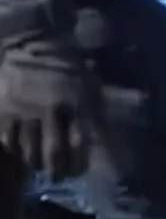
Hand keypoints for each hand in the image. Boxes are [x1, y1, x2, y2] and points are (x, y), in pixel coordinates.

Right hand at [0, 31, 100, 180]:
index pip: (80, 146)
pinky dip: (16, 149)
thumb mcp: (88, 84)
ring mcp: (24, 113)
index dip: (79, 165)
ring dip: (35, 161)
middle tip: (58, 175)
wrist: (30, 44)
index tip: (78, 171)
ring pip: (29, 154)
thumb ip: (94, 110)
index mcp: (76, 104)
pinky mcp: (2, 114)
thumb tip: (102, 138)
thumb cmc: (66, 66)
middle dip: (57, 171)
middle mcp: (51, 112)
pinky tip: (21, 146)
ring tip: (39, 162)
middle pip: (54, 156)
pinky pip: (9, 143)